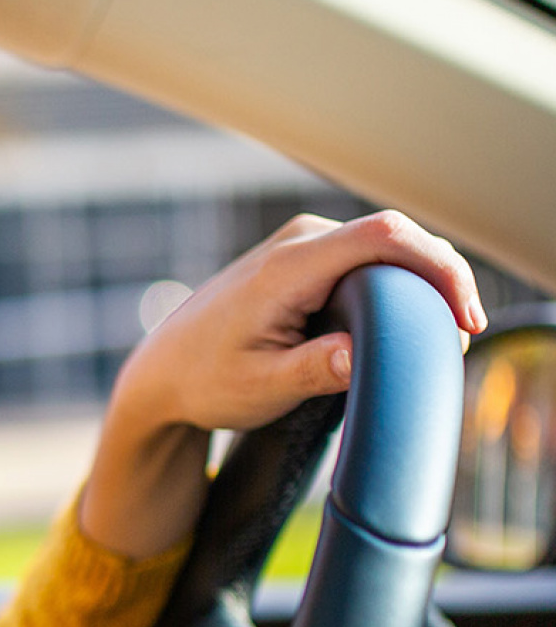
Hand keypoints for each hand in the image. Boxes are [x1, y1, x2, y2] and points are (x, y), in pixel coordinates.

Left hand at [79, 212, 486, 558]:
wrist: (162, 372)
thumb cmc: (204, 381)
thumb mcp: (259, 388)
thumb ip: (312, 369)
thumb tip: (360, 355)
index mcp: (288, 267)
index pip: (386, 237)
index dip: (439, 268)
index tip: (464, 318)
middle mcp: (298, 242)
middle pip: (396, 239)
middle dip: (440, 281)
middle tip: (458, 340)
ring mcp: (301, 246)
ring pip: (384, 250)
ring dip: (419, 286)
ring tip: (439, 338)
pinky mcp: (305, 260)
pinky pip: (365, 261)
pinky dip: (395, 289)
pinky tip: (407, 326)